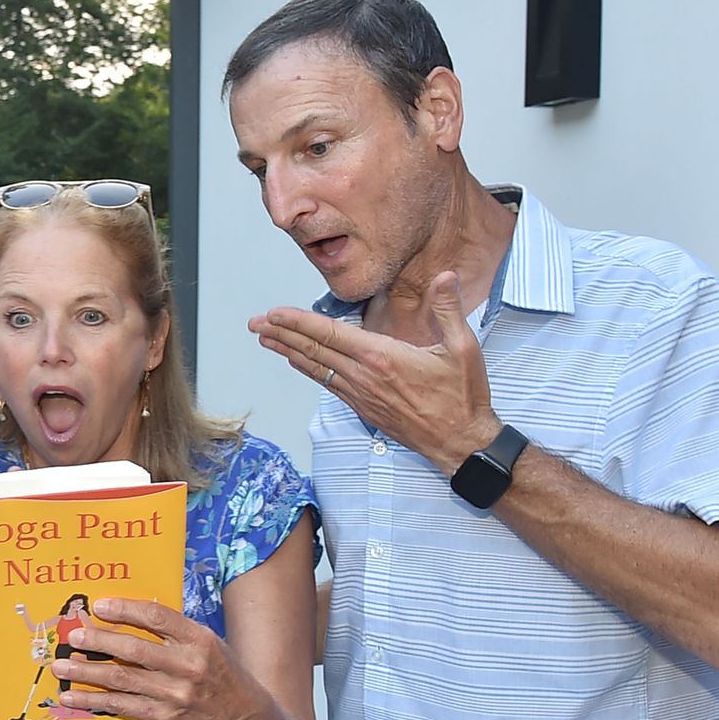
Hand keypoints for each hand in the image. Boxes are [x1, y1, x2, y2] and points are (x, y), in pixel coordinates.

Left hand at [52, 598, 265, 719]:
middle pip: (135, 650)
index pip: (158, 618)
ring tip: (60, 665)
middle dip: (99, 641)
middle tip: (73, 635)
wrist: (242, 716)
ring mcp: (176, 694)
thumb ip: (173, 628)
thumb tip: (127, 610)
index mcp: (199, 639)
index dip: (126, 611)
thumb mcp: (206, 640)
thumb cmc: (219, 669)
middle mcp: (188, 666)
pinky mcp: (165, 716)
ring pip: (123, 680)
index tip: (100, 606)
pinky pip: (123, 706)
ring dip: (87, 672)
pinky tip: (72, 696)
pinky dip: (94, 701)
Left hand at [247, 271, 499, 473]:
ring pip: (316, 369)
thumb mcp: (463, 349)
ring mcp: (361, 395)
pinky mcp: (364, 409)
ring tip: (265, 340)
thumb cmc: (462, 397)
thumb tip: (445, 276)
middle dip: (280, 335)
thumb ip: (448, 310)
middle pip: (313, 350)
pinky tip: (298, 363)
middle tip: (255, 324)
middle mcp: (364, 377)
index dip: (298, 322)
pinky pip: (328, 385)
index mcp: (382, 358)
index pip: (330, 334)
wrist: (460, 443)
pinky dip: (309, 370)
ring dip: (288, 352)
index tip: (274, 313)